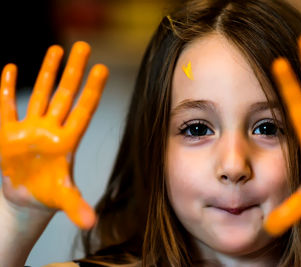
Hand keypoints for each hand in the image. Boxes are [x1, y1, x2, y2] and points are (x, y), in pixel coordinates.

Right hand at [0, 42, 107, 228]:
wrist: (28, 197)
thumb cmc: (50, 194)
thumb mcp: (63, 199)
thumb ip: (76, 207)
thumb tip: (91, 223)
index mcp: (67, 141)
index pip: (82, 110)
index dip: (91, 90)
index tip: (102, 69)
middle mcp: (51, 129)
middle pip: (64, 94)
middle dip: (73, 70)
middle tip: (84, 46)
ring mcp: (30, 128)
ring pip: (40, 94)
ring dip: (47, 72)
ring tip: (57, 49)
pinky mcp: (7, 133)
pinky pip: (7, 107)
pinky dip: (6, 89)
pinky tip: (10, 69)